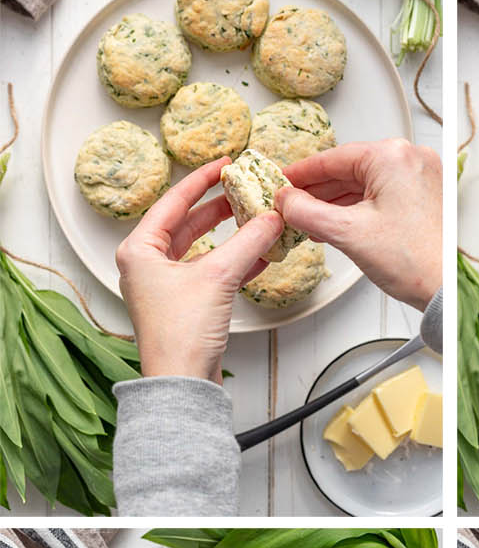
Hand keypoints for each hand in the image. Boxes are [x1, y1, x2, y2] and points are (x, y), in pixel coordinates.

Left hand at [116, 158, 284, 381]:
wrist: (181, 381)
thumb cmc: (180, 334)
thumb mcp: (218, 277)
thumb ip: (247, 242)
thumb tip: (270, 218)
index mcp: (139, 250)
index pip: (173, 202)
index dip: (201, 181)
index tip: (223, 165)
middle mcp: (147, 266)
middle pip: (186, 224)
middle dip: (218, 208)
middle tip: (242, 190)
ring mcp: (165, 286)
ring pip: (201, 249)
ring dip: (231, 237)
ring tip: (255, 219)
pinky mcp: (184, 305)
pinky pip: (211, 273)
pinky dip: (233, 262)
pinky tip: (258, 254)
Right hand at [276, 139, 441, 310]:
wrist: (446, 289)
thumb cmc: (414, 261)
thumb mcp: (347, 233)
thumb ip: (308, 212)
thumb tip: (287, 201)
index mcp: (392, 156)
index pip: (333, 158)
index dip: (301, 173)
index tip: (282, 182)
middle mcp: (410, 159)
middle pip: (349, 170)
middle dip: (318, 192)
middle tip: (291, 205)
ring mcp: (421, 177)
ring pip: (364, 185)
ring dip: (336, 203)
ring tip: (310, 221)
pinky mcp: (424, 197)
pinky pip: (381, 195)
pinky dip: (357, 209)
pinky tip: (338, 224)